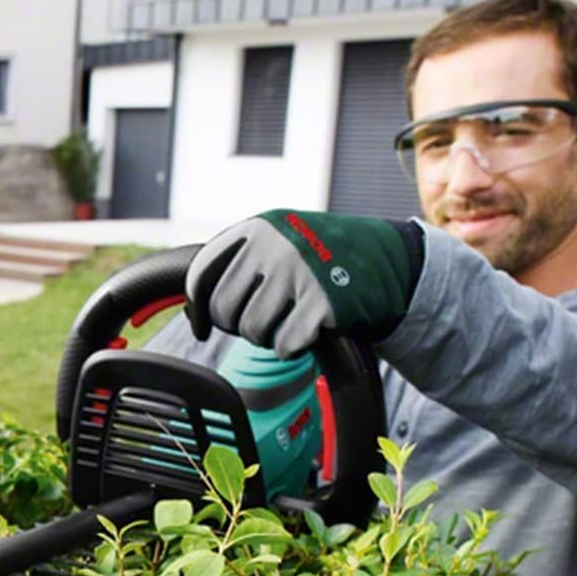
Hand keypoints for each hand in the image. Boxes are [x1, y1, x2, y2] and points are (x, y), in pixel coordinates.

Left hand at [184, 209, 424, 355]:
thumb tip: (191, 309)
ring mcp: (298, 273)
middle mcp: (273, 246)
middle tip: (262, 321)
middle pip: (223, 309)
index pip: (201, 273)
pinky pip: (284, 345)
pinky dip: (293, 347)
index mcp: (256, 228)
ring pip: (252, 331)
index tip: (200, 327)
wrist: (385, 259)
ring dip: (266, 337)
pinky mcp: (322, 302)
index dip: (196, 307)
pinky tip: (308, 329)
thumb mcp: (277, 240)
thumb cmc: (320, 257)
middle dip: (238, 326)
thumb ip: (238, 262)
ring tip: (288, 320)